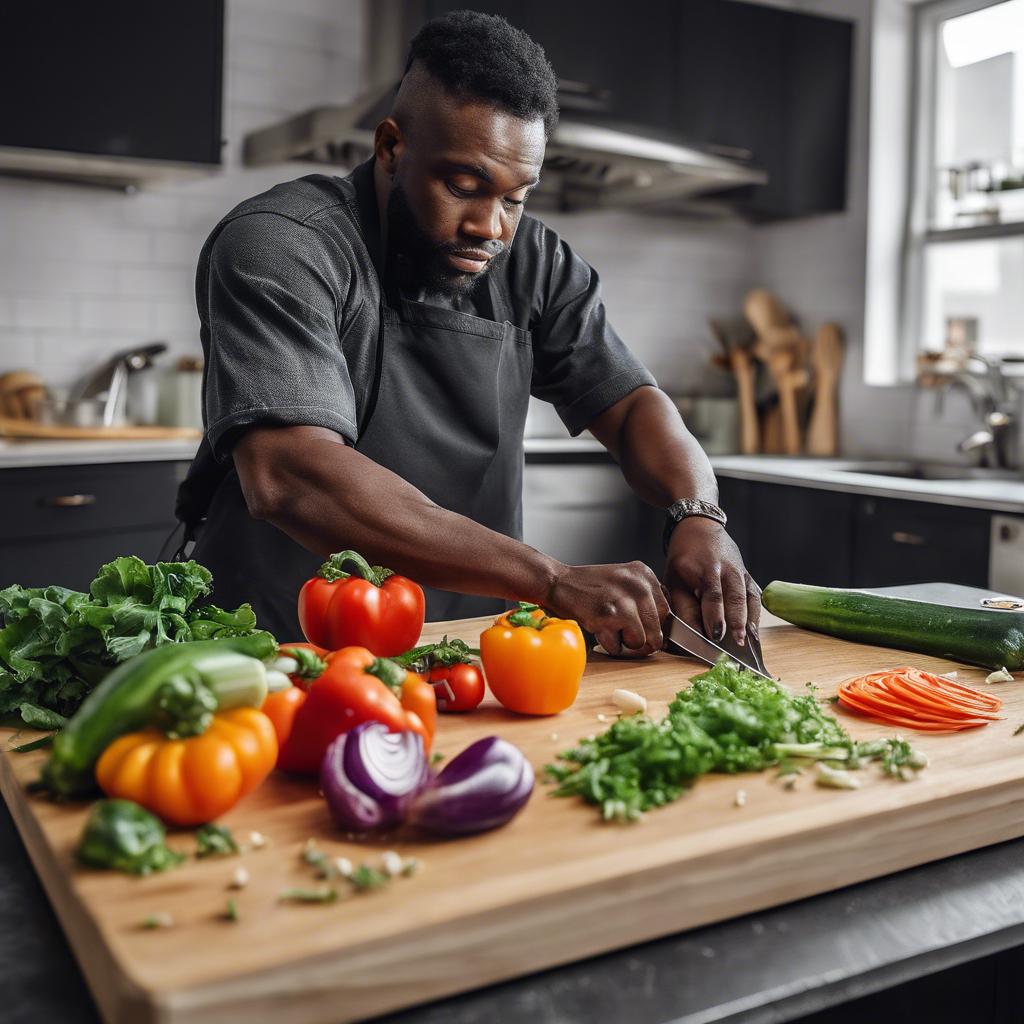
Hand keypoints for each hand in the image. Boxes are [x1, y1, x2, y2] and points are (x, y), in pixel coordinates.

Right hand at [543, 561, 670, 657]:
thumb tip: (661, 633)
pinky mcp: (611, 615)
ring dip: (624, 643)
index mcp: (645, 574)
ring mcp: (626, 600)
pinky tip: (597, 627)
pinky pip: (621, 646)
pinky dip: (608, 644)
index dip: (650, 626)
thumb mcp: (623, 582)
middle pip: (657, 630)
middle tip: (620, 632)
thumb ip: (643, 600)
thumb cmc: (588, 586)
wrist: (557, 581)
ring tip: (608, 627)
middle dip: (640, 639)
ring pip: (642, 642)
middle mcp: (640, 585)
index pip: (666, 612)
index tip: (636, 627)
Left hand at [663, 518, 760, 646]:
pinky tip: (754, 634)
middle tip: (737, 645)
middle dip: (736, 621)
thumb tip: (693, 635)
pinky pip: (755, 598)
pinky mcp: (749, 577)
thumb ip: (683, 607)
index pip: (712, 594)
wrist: (699, 529)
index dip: (715, 615)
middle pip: (735, 596)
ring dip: (749, 621)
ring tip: (748, 644)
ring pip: (748, 597)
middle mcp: (726, 568)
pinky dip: (755, 616)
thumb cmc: (683, 561)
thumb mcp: (674, 580)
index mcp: (704, 567)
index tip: (716, 635)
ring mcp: (741, 571)